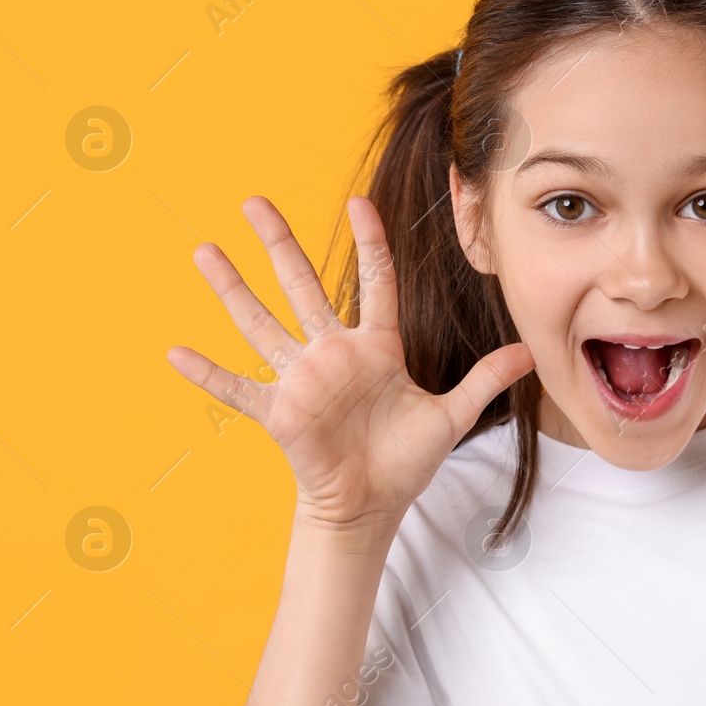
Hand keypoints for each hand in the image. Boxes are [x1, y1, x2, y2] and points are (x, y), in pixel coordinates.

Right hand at [166, 196, 534, 538]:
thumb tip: (530, 353)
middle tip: (254, 199)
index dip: (369, 242)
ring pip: (261, 323)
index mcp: (375, 347)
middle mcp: (332, 353)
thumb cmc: (404, 460)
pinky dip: (208, 374)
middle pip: (302, 285)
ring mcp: (301, 380)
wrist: (370, 506)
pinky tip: (174, 353)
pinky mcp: (280, 412)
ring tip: (204, 250)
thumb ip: (486, 380)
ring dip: (232, 290)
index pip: (374, 282)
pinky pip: (237, 390)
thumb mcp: (451, 416)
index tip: (358, 202)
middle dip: (279, 243)